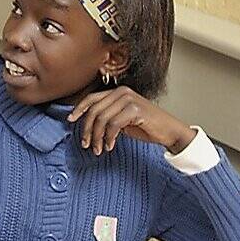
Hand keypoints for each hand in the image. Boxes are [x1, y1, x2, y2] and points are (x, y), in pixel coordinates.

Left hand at [69, 86, 195, 155]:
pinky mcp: (136, 110)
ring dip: (97, 137)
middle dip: (87, 129)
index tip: (70, 120)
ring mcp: (129, 100)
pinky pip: (113, 125)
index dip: (78, 109)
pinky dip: (109, 138)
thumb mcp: (121, 118)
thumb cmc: (146, 126)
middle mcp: (122, 92)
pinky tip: (110, 146)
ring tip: (98, 149)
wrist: (170, 131)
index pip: (91, 98)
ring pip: (102, 119)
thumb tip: (85, 122)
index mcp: (117, 91)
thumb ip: (107, 116)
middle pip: (94, 110)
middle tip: (86, 144)